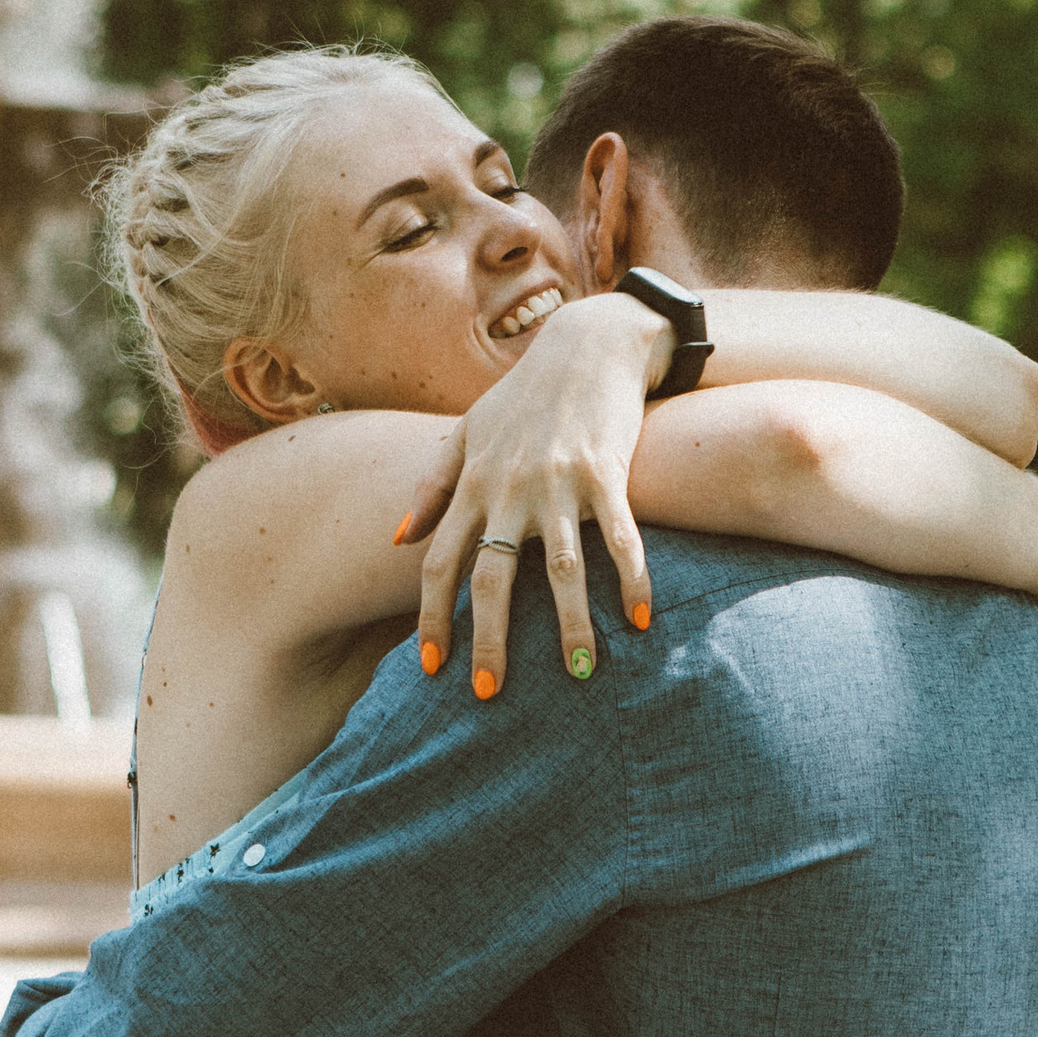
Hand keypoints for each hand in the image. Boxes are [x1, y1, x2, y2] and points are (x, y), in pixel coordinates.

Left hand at [402, 293, 667, 694]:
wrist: (590, 342)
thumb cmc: (525, 393)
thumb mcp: (467, 429)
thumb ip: (431, 484)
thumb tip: (398, 540)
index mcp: (473, 484)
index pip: (440, 564)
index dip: (432, 618)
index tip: (431, 667)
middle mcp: (510, 489)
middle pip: (492, 579)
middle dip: (490, 640)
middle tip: (489, 694)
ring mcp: (560, 482)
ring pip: (561, 570)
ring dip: (570, 627)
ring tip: (577, 675)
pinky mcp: (607, 473)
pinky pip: (620, 538)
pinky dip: (631, 580)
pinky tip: (639, 621)